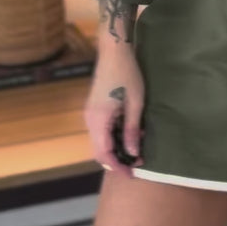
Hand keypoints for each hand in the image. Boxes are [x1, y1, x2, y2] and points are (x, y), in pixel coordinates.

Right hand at [85, 45, 145, 175]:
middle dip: (116, 160)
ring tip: (136, 149)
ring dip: (116, 148)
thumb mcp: (135, 104)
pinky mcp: (94, 109)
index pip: (104, 153)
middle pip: (99, 150)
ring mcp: (90, 114)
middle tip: (136, 165)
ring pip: (100, 141)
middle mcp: (90, 120)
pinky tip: (130, 134)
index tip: (132, 173)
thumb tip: (133, 153)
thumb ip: (131, 130)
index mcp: (98, 120)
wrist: (114, 51)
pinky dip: (114, 138)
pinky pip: (101, 131)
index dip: (117, 166)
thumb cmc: (127, 75)